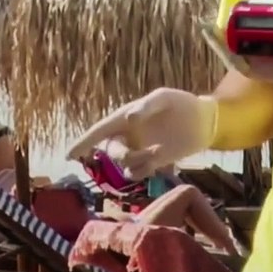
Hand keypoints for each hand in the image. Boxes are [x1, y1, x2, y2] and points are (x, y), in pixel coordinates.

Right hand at [67, 88, 217, 180]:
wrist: (203, 121)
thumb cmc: (181, 104)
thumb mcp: (164, 98)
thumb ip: (146, 106)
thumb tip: (128, 118)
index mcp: (124, 118)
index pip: (99, 131)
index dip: (83, 143)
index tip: (69, 155)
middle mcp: (128, 135)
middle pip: (111, 152)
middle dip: (122, 155)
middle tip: (145, 152)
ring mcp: (139, 150)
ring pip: (124, 165)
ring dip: (138, 162)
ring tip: (158, 152)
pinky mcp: (152, 163)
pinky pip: (138, 173)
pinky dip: (145, 170)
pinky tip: (160, 158)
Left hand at [242, 17, 272, 100]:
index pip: (268, 70)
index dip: (249, 62)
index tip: (235, 48)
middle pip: (264, 68)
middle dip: (249, 54)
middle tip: (237, 34)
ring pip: (271, 66)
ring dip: (259, 53)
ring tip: (248, 34)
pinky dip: (272, 52)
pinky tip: (271, 38)